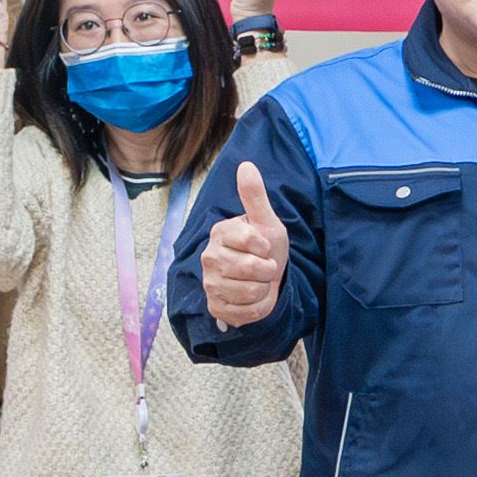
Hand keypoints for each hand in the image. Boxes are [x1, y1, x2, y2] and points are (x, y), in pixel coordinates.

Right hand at [201, 159, 289, 328]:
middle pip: (252, 268)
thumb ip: (255, 196)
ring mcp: (210, 283)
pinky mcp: (215, 306)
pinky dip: (257, 307)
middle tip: (264, 265)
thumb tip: (246, 165)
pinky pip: (244, 312)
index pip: (250, 240)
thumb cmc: (266, 247)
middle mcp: (209, 257)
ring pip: (249, 291)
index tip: (264, 246)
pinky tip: (252, 297)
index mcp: (220, 233)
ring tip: (258, 281)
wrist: (266, 279)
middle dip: (268, 270)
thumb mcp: (266, 221)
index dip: (265, 246)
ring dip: (263, 289)